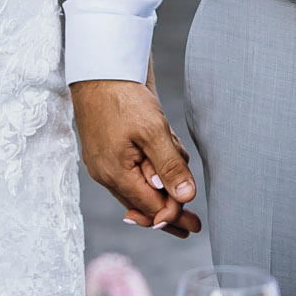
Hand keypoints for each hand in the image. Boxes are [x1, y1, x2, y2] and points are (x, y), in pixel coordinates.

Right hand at [73, 79, 200, 235]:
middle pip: (143, 204)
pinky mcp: (108, 151)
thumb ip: (169, 167)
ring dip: (163, 179)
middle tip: (194, 227)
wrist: (99, 69)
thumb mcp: (153, 131)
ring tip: (177, 149)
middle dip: (170, 208)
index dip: (174, 216)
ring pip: (140, 186)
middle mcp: (106, 175)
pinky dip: (153, 166)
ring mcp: (105, 163)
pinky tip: (168, 147)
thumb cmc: (124, 96)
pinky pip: (134, 170)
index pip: (150, 208)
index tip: (195, 225)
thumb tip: (185, 199)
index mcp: (115, 174)